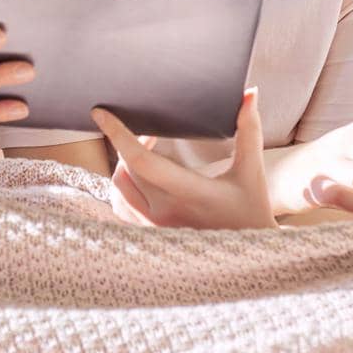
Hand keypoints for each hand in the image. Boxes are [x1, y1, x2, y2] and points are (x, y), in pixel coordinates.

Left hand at [95, 88, 277, 228]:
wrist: (249, 259)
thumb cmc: (252, 213)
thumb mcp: (252, 171)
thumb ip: (249, 129)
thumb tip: (249, 92)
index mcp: (191, 194)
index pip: (142, 162)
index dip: (118, 134)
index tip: (100, 113)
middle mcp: (166, 214)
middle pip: (126, 169)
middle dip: (131, 143)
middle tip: (151, 131)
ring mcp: (155, 228)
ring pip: (119, 189)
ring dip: (124, 165)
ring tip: (145, 152)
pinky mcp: (150, 237)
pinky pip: (121, 207)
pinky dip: (123, 187)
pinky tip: (139, 177)